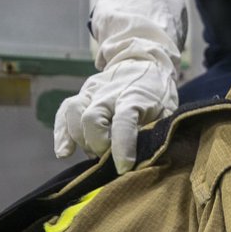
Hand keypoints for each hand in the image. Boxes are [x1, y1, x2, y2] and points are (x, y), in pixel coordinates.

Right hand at [54, 57, 178, 173]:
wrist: (145, 63)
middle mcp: (110, 90)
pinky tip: (64, 152)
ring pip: (74, 113)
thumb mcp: (168, 111)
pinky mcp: (82, 93)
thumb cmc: (159, 94)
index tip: (124, 168)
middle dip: (98, 144)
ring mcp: (93, 90)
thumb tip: (149, 159)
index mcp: (136, 94)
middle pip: (92, 117)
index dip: (121, 146)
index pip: (124, 119)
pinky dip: (61, 133)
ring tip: (94, 153)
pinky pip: (64, 112)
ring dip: (81, 140)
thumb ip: (157, 132)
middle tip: (109, 158)